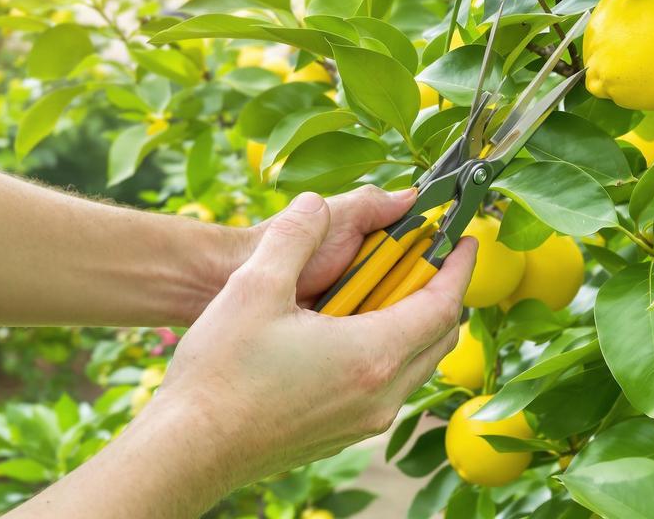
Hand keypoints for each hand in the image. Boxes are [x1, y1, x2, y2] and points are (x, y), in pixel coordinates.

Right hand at [144, 190, 476, 499]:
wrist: (188, 449)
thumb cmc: (220, 373)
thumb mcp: (254, 286)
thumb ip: (295, 235)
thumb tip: (315, 203)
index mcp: (373, 354)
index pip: (443, 304)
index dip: (458, 267)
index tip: (465, 239)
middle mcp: (381, 394)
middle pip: (439, 336)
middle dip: (440, 291)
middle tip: (424, 257)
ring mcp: (364, 421)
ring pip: (416, 365)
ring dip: (412, 323)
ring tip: (383, 288)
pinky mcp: (344, 435)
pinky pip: (389, 386)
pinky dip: (389, 352)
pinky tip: (349, 331)